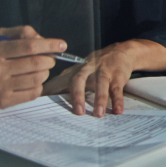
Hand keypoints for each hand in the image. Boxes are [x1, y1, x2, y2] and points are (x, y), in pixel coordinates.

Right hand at [0, 26, 64, 110]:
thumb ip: (20, 33)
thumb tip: (43, 38)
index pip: (29, 46)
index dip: (50, 44)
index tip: (62, 44)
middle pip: (37, 63)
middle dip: (50, 60)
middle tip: (49, 59)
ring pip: (37, 79)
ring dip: (45, 73)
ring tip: (40, 70)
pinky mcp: (1, 102)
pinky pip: (32, 94)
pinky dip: (38, 86)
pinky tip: (32, 81)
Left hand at [47, 39, 165, 116]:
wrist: (121, 51)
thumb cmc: (96, 66)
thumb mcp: (80, 70)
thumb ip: (64, 82)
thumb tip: (43, 96)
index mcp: (76, 69)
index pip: (61, 80)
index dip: (53, 90)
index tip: (46, 104)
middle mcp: (88, 69)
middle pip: (79, 80)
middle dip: (78, 95)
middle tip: (78, 112)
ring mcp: (104, 71)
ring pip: (101, 84)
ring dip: (100, 99)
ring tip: (99, 114)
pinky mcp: (118, 76)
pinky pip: (117, 89)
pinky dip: (118, 100)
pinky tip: (118, 110)